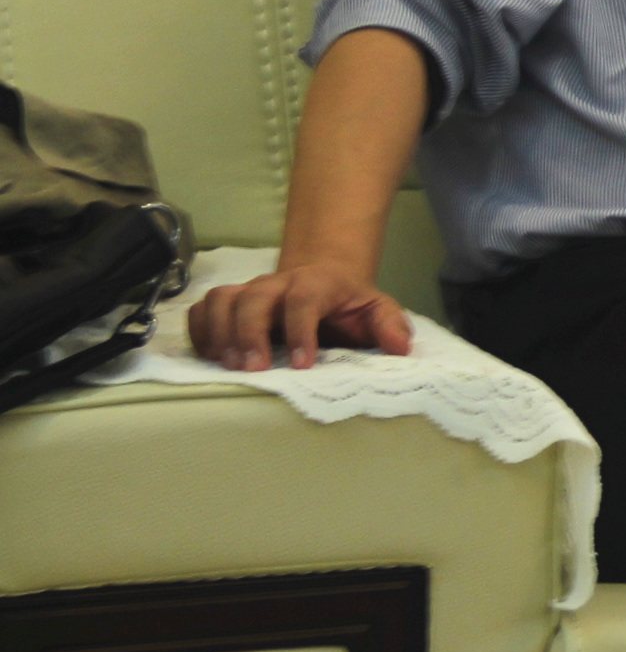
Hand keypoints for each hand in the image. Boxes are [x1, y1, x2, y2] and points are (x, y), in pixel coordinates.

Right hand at [188, 264, 414, 371]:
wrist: (323, 282)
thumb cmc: (349, 304)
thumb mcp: (377, 310)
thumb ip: (390, 325)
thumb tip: (400, 348)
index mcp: (318, 282)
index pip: (305, 298)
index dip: (300, 330)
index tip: (301, 365)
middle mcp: (277, 283)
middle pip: (253, 297)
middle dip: (250, 332)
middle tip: (253, 369)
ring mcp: (249, 291)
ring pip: (222, 299)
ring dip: (219, 332)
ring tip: (230, 366)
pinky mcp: (228, 303)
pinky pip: (202, 309)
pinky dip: (200, 331)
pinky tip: (211, 357)